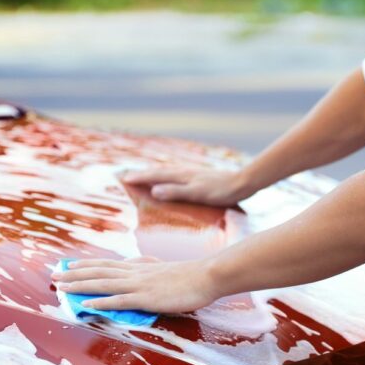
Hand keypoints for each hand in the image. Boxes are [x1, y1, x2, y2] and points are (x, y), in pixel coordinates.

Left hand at [52, 256, 220, 313]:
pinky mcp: (147, 298)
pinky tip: (86, 304)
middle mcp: (135, 272)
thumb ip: (148, 269)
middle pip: (98, 271)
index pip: (106, 263)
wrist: (207, 275)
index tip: (68, 264)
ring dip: (80, 285)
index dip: (85, 264)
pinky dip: (101, 302)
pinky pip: (119, 301)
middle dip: (74, 273)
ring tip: (61, 287)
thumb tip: (136, 268)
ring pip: (103, 283)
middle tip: (54, 274)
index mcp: (139, 266)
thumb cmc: (189, 276)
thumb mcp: (164, 268)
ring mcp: (139, 285)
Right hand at [121, 167, 253, 205]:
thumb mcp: (196, 194)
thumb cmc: (220, 191)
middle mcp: (183, 171)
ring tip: (142, 176)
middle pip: (157, 171)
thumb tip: (153, 190)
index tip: (123, 179)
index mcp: (181, 175)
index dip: (139, 177)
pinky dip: (165, 175)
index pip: (154, 176)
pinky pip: (174, 174)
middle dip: (141, 173)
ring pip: (166, 171)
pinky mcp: (198, 176)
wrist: (241, 183)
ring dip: (152, 173)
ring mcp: (191, 172)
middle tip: (125, 175)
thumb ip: (175, 192)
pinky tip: (169, 180)